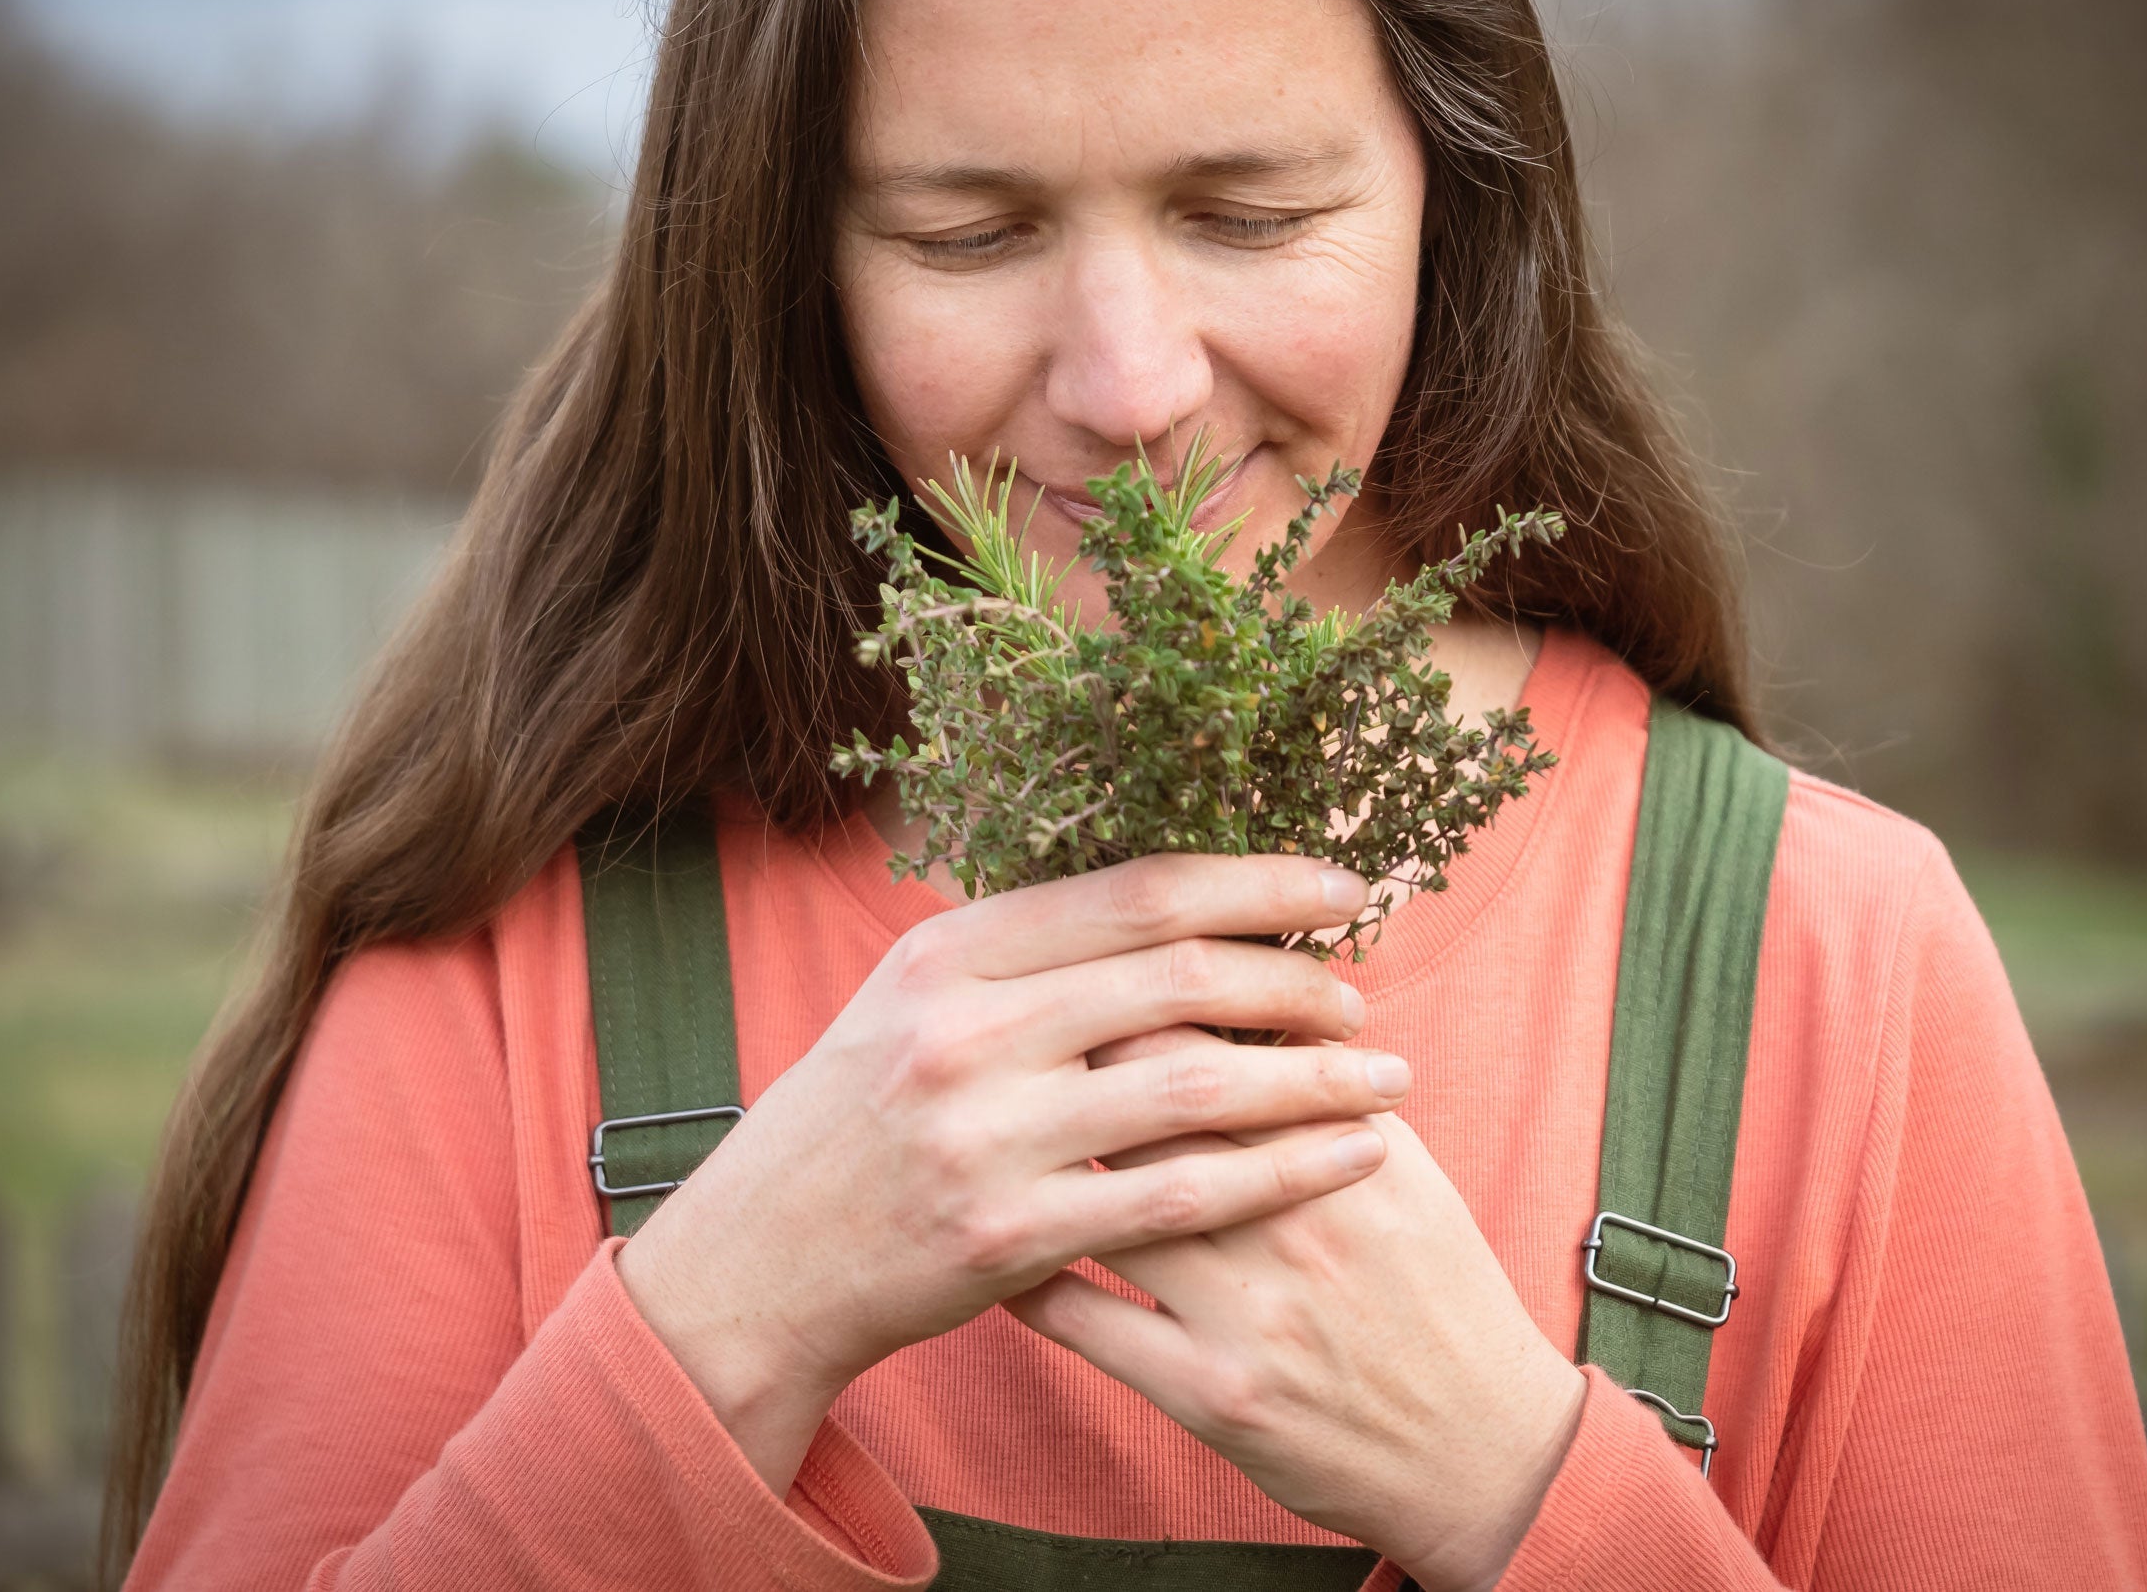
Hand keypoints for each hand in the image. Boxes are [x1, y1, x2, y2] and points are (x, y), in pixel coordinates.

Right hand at [616, 854, 1410, 1492]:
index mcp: (948, 955)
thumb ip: (1026, 956)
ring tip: (1386, 1072)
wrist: (760, 1264)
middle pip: (1177, 977)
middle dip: (1295, 977)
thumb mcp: (912, 1003)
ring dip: (1312, 1076)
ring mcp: (986, 1137)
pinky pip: (1181, 1199)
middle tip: (1361, 993)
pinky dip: (1281, 1172)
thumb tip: (1168, 903)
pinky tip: (1348, 1156)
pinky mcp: (1011, 1237)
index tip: (1339, 884)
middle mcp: (964, 1032)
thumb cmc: (857, 1121)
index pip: (1133, 892)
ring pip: (1195, 1088)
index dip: (1253, 881)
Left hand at [1006, 1028, 1585, 1591]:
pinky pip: (1085, 1323)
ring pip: (1110, 1202)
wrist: (1483, 1451)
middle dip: (1080, 1067)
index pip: (1220, 1043)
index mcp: (1351, 1149)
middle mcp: (1298, 1219)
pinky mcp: (1211, 1395)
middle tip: (1029, 1047)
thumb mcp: (1408, 1176)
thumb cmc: (1436, 1294)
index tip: (1097, 984)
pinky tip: (1002, 1250)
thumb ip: (1328, 1091)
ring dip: (1047, 1164)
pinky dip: (1030, 1280)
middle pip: (1153, 1108)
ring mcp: (1249, 1311)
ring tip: (1005, 1134)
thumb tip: (1252, 998)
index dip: (1143, 1000)